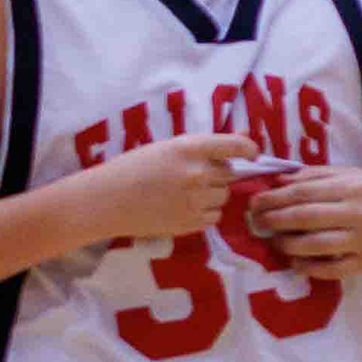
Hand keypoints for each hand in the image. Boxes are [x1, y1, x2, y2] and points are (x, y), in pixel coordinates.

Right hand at [87, 132, 256, 241]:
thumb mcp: (167, 147)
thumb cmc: (133, 168)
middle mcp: (197, 173)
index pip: (235, 145)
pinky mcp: (192, 222)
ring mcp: (196, 200)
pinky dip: (206, 213)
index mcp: (190, 148)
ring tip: (186, 193)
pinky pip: (215, 216)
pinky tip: (184, 208)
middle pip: (230, 173)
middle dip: (219, 173)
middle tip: (194, 176)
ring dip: (213, 193)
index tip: (253, 153)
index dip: (249, 148)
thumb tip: (244, 139)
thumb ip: (203, 146)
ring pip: (224, 196)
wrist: (108, 200)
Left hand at [243, 166, 361, 278]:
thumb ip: (318, 176)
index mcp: (352, 187)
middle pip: (306, 217)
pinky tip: (294, 262)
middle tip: (257, 222)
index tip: (254, 202)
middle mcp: (357, 213)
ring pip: (317, 245)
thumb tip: (280, 179)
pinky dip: (309, 267)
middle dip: (275, 220)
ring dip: (288, 245)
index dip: (275, 198)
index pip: (304, 192)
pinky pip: (332, 269)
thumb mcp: (354, 176)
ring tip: (273, 242)